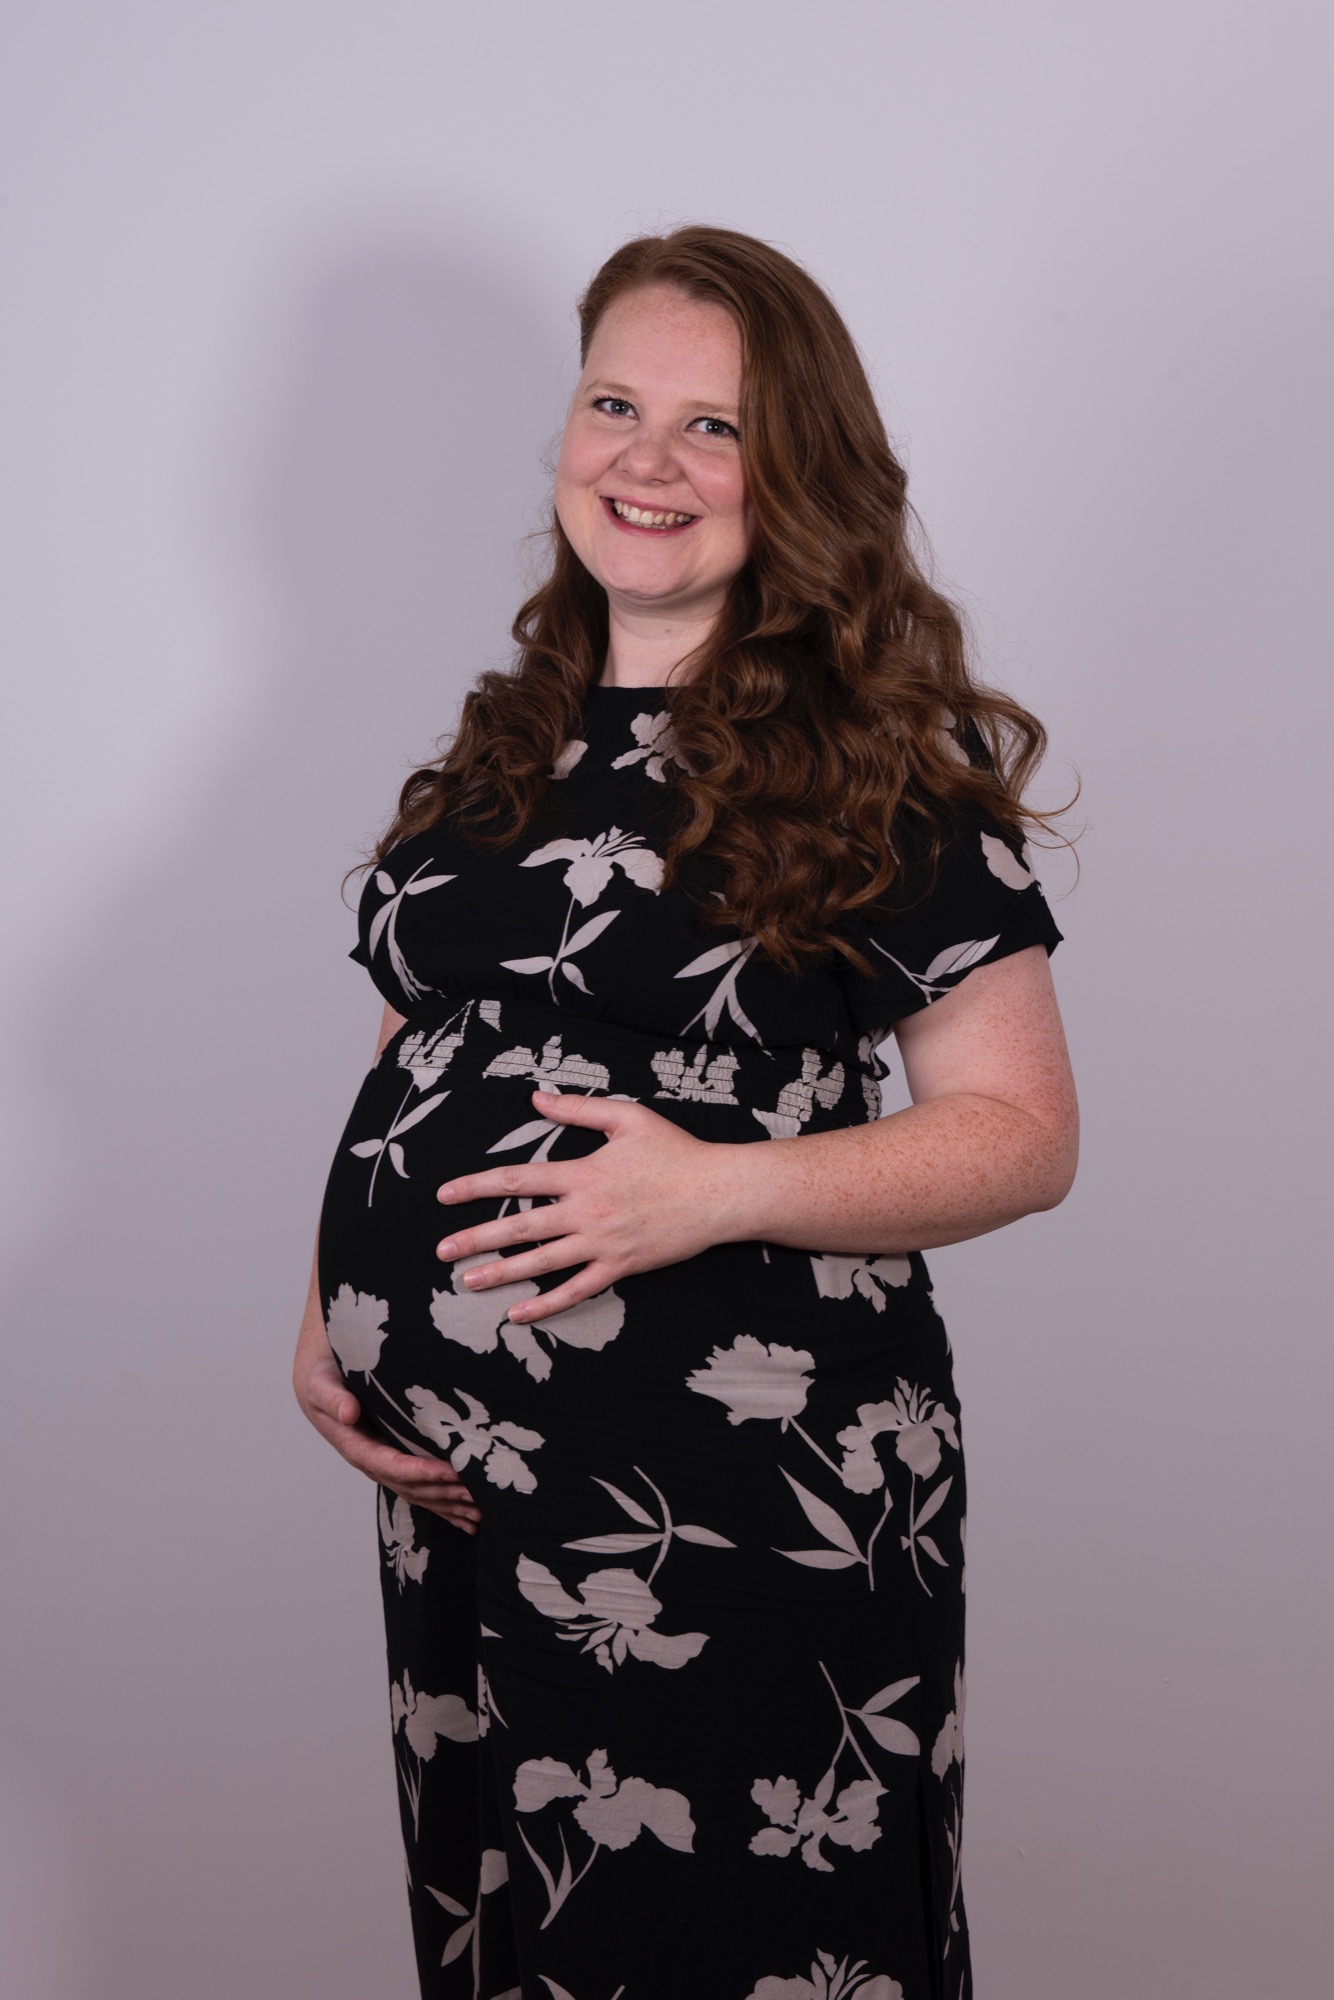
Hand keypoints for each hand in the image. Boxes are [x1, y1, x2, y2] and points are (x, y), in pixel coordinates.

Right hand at [295, 1347, 480, 1534]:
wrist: (322, 1385)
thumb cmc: (324, 1380)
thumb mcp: (321, 1385)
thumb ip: (333, 1399)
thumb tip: (348, 1413)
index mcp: (356, 1447)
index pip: (392, 1465)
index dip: (421, 1471)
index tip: (451, 1472)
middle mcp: (373, 1463)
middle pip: (411, 1486)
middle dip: (444, 1492)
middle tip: (478, 1495)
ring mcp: (385, 1467)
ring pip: (419, 1494)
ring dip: (448, 1505)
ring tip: (480, 1513)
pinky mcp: (396, 1464)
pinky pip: (421, 1490)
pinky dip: (444, 1507)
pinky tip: (466, 1520)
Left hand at [435, 1090, 731, 1318]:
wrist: (718, 1192)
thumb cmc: (676, 1152)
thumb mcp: (628, 1117)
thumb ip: (578, 1108)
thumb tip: (536, 1099)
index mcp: (583, 1173)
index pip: (517, 1179)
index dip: (477, 1186)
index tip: (445, 1194)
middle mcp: (585, 1211)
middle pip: (519, 1227)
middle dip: (476, 1238)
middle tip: (441, 1250)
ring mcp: (602, 1243)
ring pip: (541, 1263)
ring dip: (501, 1274)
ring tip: (467, 1283)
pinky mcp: (620, 1267)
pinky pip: (576, 1291)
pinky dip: (546, 1305)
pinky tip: (518, 1314)